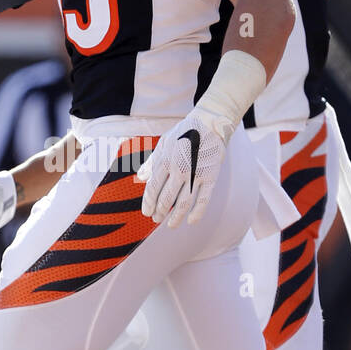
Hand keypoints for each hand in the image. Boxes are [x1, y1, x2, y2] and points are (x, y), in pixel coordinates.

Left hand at [136, 109, 226, 228]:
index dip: (148, 203)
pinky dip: (197, 213)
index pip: (153, 188)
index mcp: (165, 160)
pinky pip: (203, 199)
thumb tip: (140, 178)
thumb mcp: (163, 144)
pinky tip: (191, 221)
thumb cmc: (184, 134)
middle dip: (159, 212)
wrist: (210, 124)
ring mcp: (195, 174)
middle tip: (156, 219)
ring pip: (183, 203)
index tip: (146, 212)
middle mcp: (179, 169)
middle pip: (166, 198)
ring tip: (170, 225)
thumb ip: (151, 162)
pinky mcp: (210, 177)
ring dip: (175, 217)